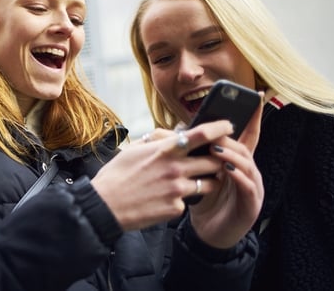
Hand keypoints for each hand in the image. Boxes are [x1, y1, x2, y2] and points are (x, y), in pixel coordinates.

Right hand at [91, 120, 235, 231]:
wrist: (104, 205)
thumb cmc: (116, 175)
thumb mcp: (133, 149)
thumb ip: (157, 140)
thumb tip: (173, 134)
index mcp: (164, 150)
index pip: (201, 134)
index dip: (219, 128)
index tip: (229, 126)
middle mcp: (175, 168)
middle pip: (214, 161)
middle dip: (218, 160)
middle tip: (215, 160)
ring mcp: (177, 190)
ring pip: (209, 184)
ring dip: (208, 181)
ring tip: (196, 181)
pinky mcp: (176, 208)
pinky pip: (189, 202)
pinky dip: (183, 200)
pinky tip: (167, 199)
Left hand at [187, 100, 263, 247]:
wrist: (207, 232)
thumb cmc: (202, 200)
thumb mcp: (197, 173)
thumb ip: (193, 154)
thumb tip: (178, 131)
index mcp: (236, 162)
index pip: (246, 136)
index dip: (253, 117)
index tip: (256, 97)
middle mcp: (248, 172)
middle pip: (245, 147)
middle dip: (232, 137)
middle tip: (217, 129)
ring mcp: (252, 188)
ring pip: (248, 165)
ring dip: (233, 155)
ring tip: (217, 148)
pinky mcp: (251, 206)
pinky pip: (248, 187)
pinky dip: (238, 177)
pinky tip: (227, 170)